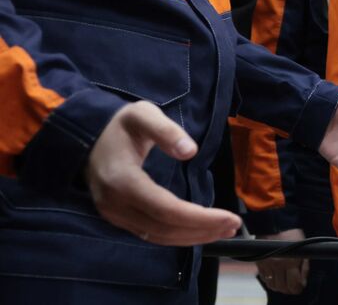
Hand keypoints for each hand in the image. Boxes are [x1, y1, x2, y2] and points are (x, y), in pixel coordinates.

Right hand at [86, 101, 240, 245]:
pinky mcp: (118, 217)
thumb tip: (191, 151)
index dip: (199, 217)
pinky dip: (176, 235)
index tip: (230, 217)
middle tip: (234, 225)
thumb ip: (166, 131)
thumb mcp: (144, 115)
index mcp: (123, 180)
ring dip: (192, 237)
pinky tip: (198, 231)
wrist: (88, 137)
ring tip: (224, 230)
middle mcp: (115, 204)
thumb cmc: (121, 124)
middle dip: (201, 229)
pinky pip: (149, 233)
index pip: (166, 209)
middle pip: (164, 227)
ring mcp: (114, 214)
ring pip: (157, 236)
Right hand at [255, 228, 308, 294]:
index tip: (301, 284)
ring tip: (284, 282)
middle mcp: (278, 265)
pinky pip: (265, 279)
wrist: (275, 224)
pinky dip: (271, 281)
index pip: (294, 285)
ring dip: (279, 286)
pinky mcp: (260, 264)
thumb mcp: (303, 249)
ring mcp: (267, 265)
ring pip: (273, 285)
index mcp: (291, 261)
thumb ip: (304, 266)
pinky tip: (276, 276)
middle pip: (283, 288)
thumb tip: (302, 280)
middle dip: (289, 289)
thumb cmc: (292, 234)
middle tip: (293, 285)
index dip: (299, 287)